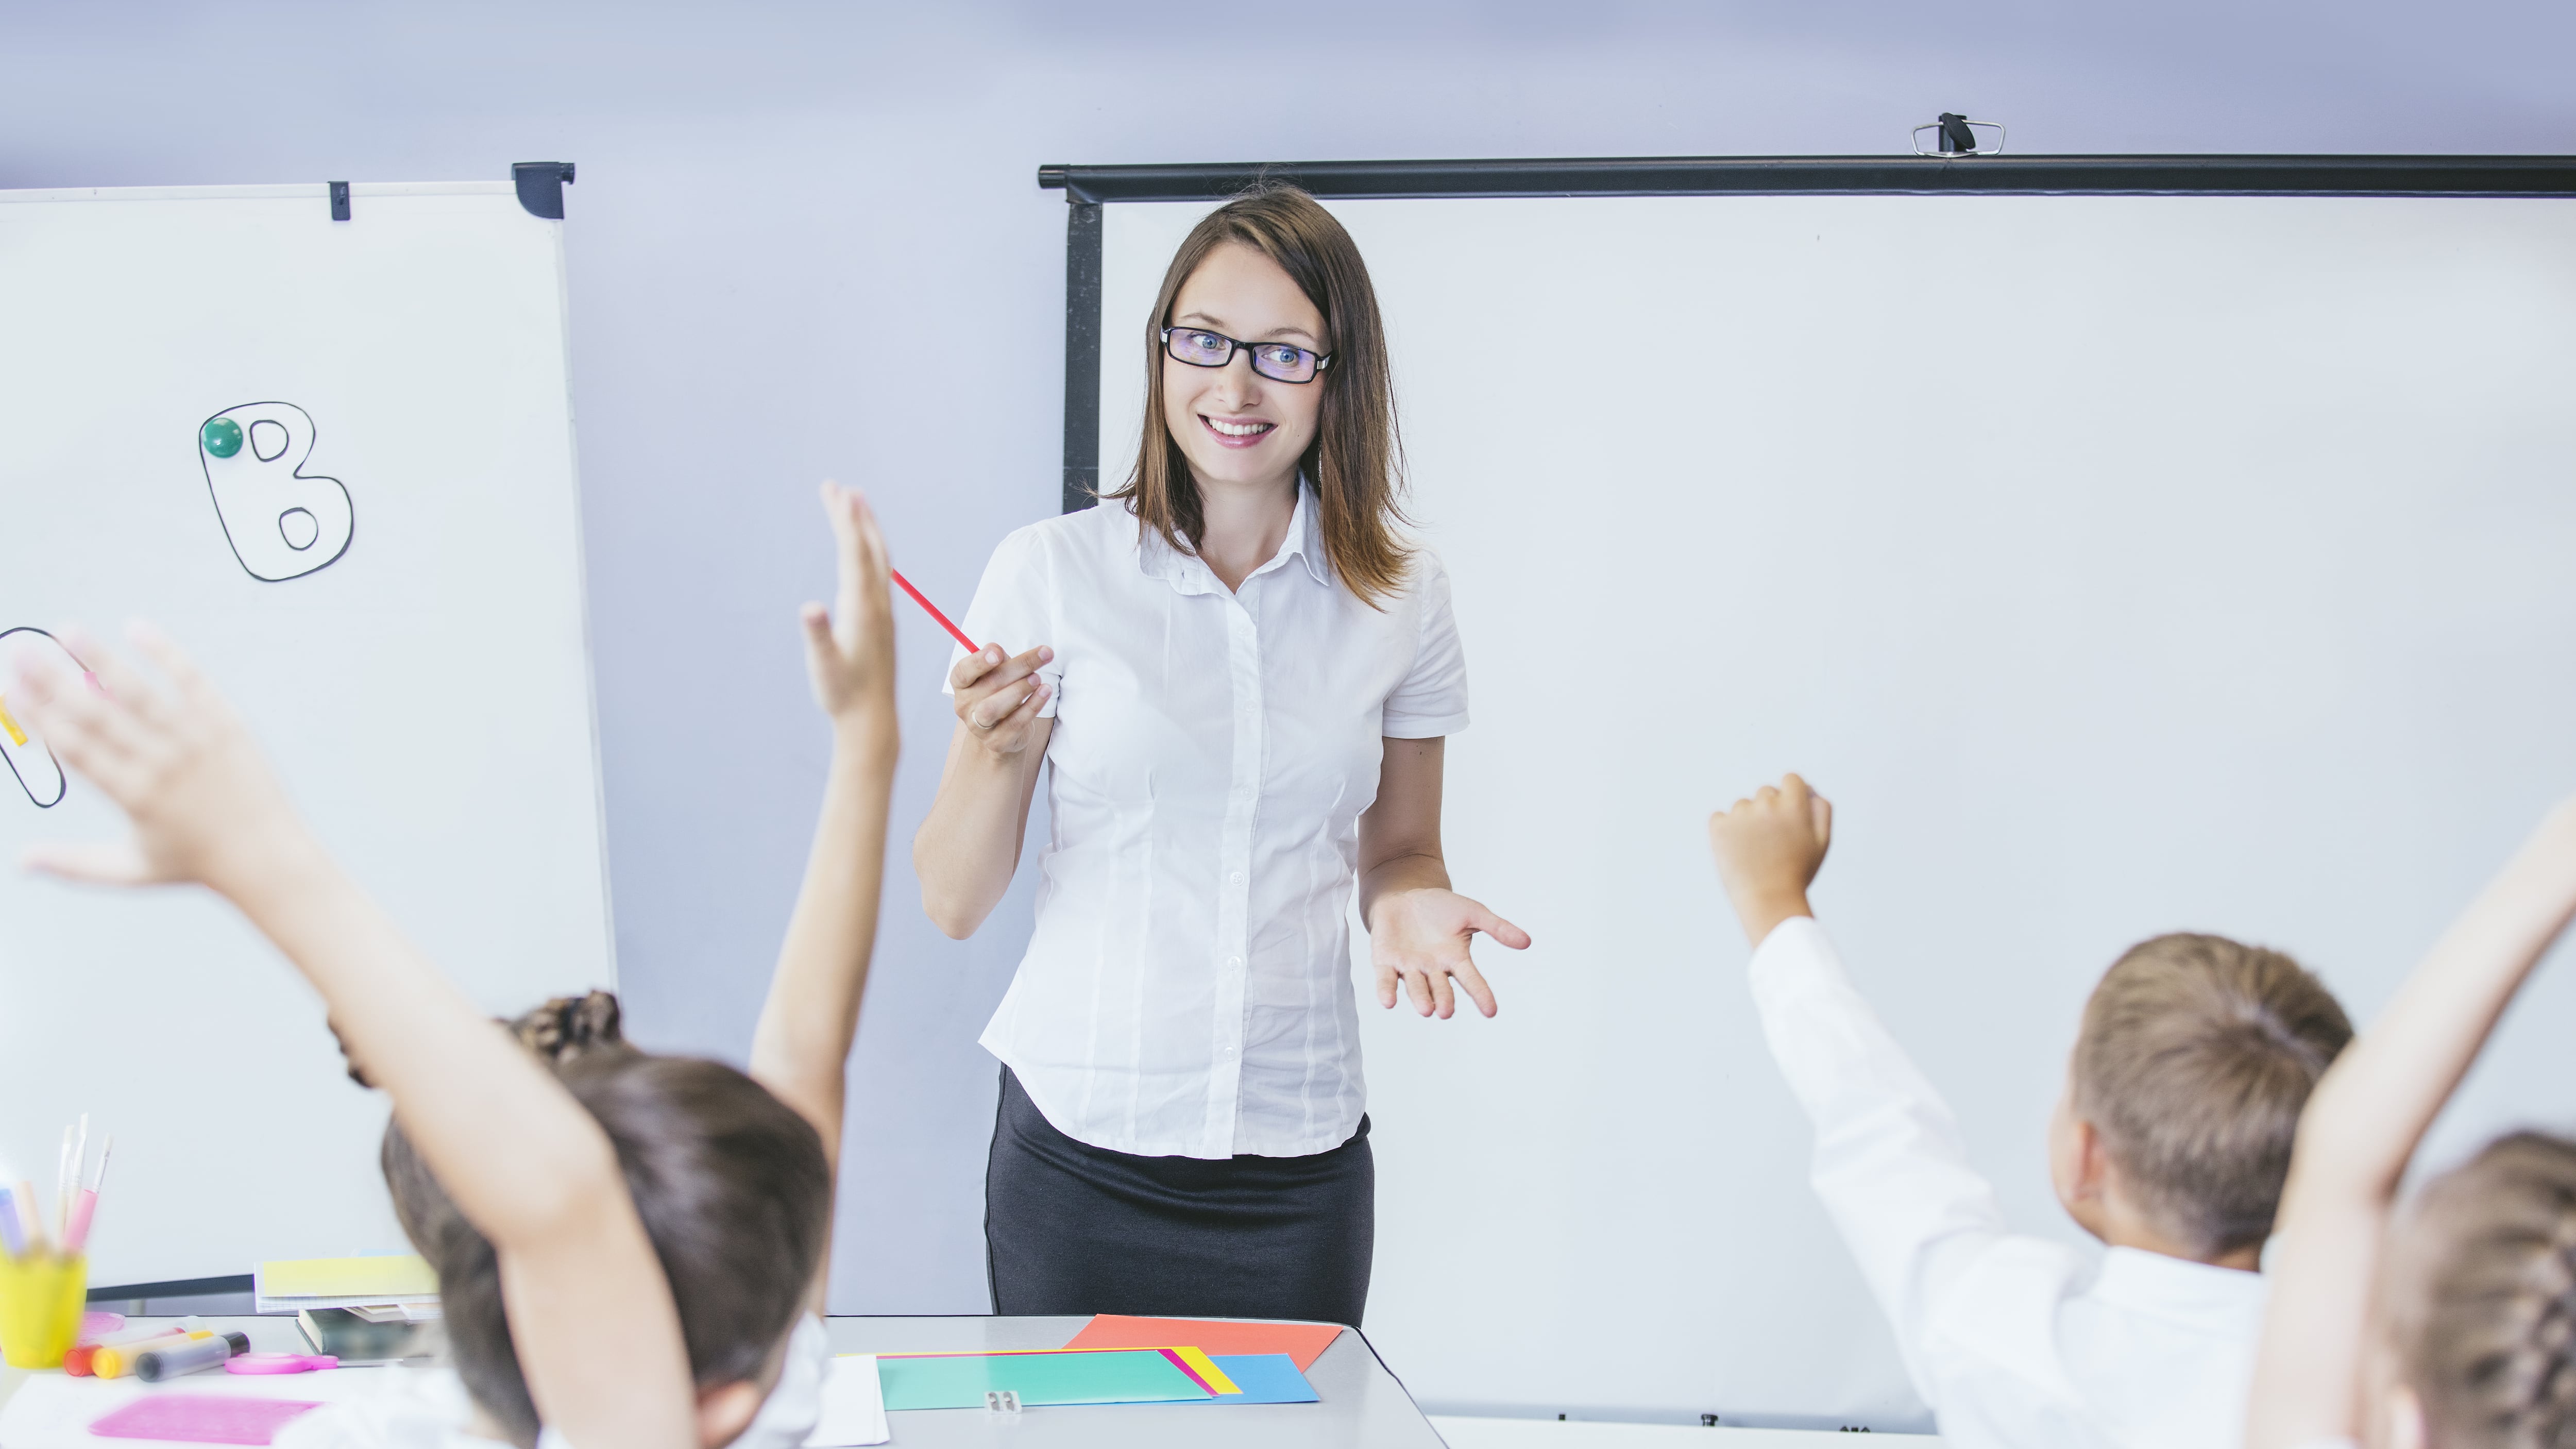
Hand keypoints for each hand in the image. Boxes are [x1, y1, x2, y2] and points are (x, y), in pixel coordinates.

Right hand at [10, 623, 310, 893]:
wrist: (268, 856)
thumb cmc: (197, 863)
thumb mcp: (131, 870)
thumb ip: (73, 863)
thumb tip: (21, 860)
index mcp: (133, 795)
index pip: (73, 748)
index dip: (36, 717)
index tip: (8, 690)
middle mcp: (162, 763)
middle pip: (96, 714)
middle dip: (53, 681)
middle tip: (22, 652)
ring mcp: (196, 740)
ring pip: (139, 691)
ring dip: (100, 659)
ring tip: (68, 631)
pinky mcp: (226, 724)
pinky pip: (192, 681)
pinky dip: (165, 653)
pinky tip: (136, 627)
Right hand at [801, 481, 897, 730]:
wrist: (872, 721)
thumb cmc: (842, 696)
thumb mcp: (823, 666)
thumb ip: (816, 636)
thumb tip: (809, 608)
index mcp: (862, 609)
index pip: (855, 554)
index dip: (846, 521)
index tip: (839, 491)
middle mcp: (877, 605)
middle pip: (868, 549)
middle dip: (853, 516)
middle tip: (837, 486)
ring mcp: (882, 613)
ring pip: (877, 561)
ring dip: (865, 530)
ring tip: (854, 505)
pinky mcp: (881, 623)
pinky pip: (878, 576)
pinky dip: (870, 553)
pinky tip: (864, 552)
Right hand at [949, 642, 1050, 759]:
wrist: (1002, 731)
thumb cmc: (1000, 693)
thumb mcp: (998, 673)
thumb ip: (998, 659)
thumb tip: (996, 649)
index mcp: (962, 684)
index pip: (963, 671)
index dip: (978, 661)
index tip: (998, 653)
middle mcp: (964, 705)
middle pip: (988, 684)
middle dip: (1019, 666)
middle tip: (1043, 655)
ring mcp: (978, 726)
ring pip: (993, 708)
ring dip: (1019, 690)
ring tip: (1038, 678)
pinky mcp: (997, 741)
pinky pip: (1015, 723)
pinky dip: (1032, 706)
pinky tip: (1044, 692)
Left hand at [1367, 887, 1530, 1018]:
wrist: (1404, 896)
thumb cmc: (1440, 907)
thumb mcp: (1472, 912)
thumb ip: (1497, 927)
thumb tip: (1527, 942)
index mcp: (1456, 959)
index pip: (1471, 980)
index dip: (1481, 995)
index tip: (1491, 1011)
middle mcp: (1433, 969)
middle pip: (1441, 989)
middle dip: (1443, 1000)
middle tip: (1446, 1011)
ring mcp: (1409, 967)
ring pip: (1415, 987)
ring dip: (1420, 998)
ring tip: (1426, 1010)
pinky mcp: (1385, 961)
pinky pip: (1385, 979)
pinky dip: (1386, 990)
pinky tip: (1388, 1002)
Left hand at [1708, 772, 1832, 945]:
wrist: (1769, 900)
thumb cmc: (1798, 872)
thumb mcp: (1822, 841)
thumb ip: (1821, 809)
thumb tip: (1809, 789)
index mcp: (1794, 805)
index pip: (1791, 779)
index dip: (1791, 795)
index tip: (1788, 814)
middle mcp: (1767, 804)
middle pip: (1766, 792)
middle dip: (1770, 810)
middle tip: (1774, 841)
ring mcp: (1740, 814)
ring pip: (1743, 806)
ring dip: (1748, 821)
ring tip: (1756, 851)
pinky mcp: (1719, 827)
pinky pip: (1721, 818)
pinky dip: (1727, 831)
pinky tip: (1738, 850)